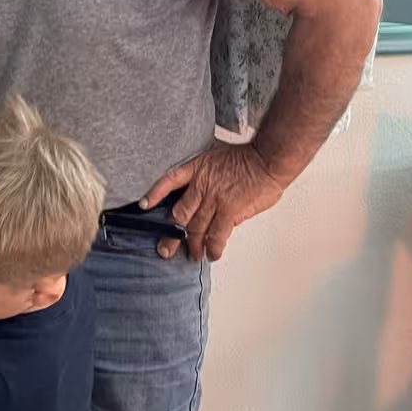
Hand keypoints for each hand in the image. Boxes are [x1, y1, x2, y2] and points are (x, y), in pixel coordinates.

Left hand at [140, 142, 284, 261]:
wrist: (267, 160)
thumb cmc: (248, 158)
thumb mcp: (217, 156)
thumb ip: (206, 174)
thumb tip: (202, 192)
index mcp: (196, 168)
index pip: (168, 180)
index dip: (154, 193)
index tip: (144, 205)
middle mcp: (201, 185)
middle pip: (179, 214)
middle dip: (171, 235)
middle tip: (166, 248)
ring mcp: (214, 199)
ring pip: (196, 228)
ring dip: (193, 245)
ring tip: (193, 255)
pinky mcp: (229, 211)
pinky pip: (216, 235)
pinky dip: (213, 248)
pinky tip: (211, 254)